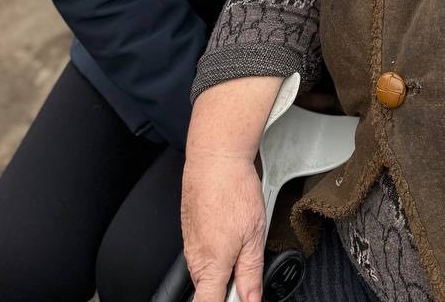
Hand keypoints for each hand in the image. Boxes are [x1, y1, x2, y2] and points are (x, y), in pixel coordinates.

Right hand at [182, 149, 265, 301]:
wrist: (216, 157)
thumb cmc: (234, 189)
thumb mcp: (254, 234)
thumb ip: (251, 273)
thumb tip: (251, 299)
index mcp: (211, 265)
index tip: (237, 298)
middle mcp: (195, 258)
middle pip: (208, 289)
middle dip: (228, 285)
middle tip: (248, 268)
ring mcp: (189, 242)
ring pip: (206, 269)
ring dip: (224, 265)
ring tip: (241, 239)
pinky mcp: (189, 229)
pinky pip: (201, 250)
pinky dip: (216, 248)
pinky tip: (231, 228)